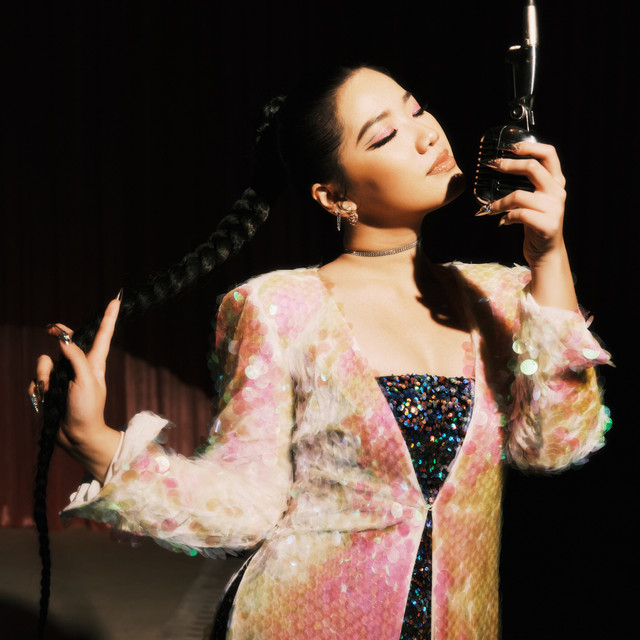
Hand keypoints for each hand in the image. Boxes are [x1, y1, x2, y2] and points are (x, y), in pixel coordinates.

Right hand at [28, 296, 122, 479]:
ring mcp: (62, 377)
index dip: (108, 317)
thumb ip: (76, 357)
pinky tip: (43, 398)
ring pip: (45, 362)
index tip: (116, 299)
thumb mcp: (86, 380)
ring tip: (50, 389)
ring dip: (44, 374)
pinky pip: (36, 380)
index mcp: (95, 363)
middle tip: (51, 328)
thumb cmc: (88, 409)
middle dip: (59, 333)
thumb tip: (65, 338)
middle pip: (67, 341)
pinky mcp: (49, 389)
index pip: (102, 335)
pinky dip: (37, 388)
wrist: (76, 437)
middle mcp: (78, 367)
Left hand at [483, 141, 566, 267]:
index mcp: (556, 183)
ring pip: (519, 195)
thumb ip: (530, 185)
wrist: (546, 253)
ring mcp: (554, 208)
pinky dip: (506, 217)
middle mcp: (557, 192)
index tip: (511, 147)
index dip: (530, 147)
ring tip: (490, 208)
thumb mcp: (537, 201)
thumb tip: (503, 168)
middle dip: (509, 165)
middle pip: (533, 167)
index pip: (549, 154)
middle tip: (493, 166)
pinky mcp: (546, 224)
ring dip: (499, 202)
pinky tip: (503, 222)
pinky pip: (519, 214)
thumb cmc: (536, 224)